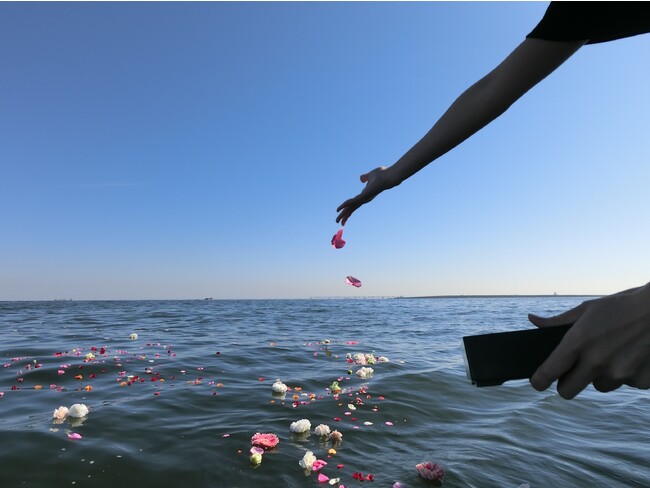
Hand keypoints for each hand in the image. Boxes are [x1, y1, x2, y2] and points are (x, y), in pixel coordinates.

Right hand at [336, 167, 393, 225]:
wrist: (390, 175)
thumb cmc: (383, 175)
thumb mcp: (371, 175)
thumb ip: (365, 177)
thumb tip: (361, 178)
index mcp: (365, 195)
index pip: (354, 204)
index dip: (348, 208)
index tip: (341, 213)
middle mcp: (365, 199)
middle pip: (352, 209)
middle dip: (345, 216)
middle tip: (339, 223)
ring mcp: (364, 198)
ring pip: (351, 208)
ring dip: (344, 214)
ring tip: (338, 221)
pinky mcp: (364, 196)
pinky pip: (352, 202)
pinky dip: (345, 205)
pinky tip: (339, 209)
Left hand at [529, 283, 649, 398]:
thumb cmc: (623, 305)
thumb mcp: (588, 308)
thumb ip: (558, 321)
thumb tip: (532, 321)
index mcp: (578, 343)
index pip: (548, 373)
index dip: (539, 381)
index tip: (538, 382)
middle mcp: (597, 362)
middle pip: (568, 391)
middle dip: (566, 384)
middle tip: (571, 372)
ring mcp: (620, 374)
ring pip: (599, 387)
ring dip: (600, 376)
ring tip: (611, 353)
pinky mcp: (641, 381)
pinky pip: (625, 384)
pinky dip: (626, 374)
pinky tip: (633, 355)